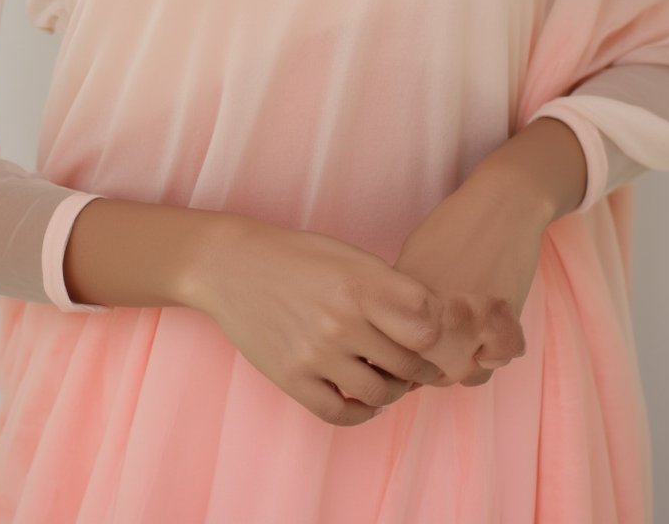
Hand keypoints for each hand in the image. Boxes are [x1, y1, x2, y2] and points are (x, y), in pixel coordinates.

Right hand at [188, 213, 513, 426]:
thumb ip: (390, 287)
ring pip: (380, 393)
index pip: (428, 327)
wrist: (231, 266)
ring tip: (389, 380)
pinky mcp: (292, 378)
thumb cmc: (297, 257)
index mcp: (362, 283)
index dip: (436, 335)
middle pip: (408, 364)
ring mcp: (316, 353)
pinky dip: (361, 412)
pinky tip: (362, 399)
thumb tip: (433, 326)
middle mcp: (342, 320)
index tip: (431, 337)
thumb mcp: (348, 255)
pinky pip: (341, 413)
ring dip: (393, 391)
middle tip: (416, 365)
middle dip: (420, 368)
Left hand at [392, 168, 546, 388]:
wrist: (500, 204)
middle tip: (448, 347)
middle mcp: (429, 313)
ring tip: (471, 341)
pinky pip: (497, 360)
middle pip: (428, 372)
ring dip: (468, 363)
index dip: (405, 361)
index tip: (415, 351)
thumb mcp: (410, 263)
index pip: (394, 358)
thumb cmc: (451, 231)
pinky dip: (497, 354)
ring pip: (464, 372)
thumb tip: (388, 352)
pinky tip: (493, 336)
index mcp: (401, 300)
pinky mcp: (500, 319)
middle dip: (437, 367)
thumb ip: (399, 307)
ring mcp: (466, 319)